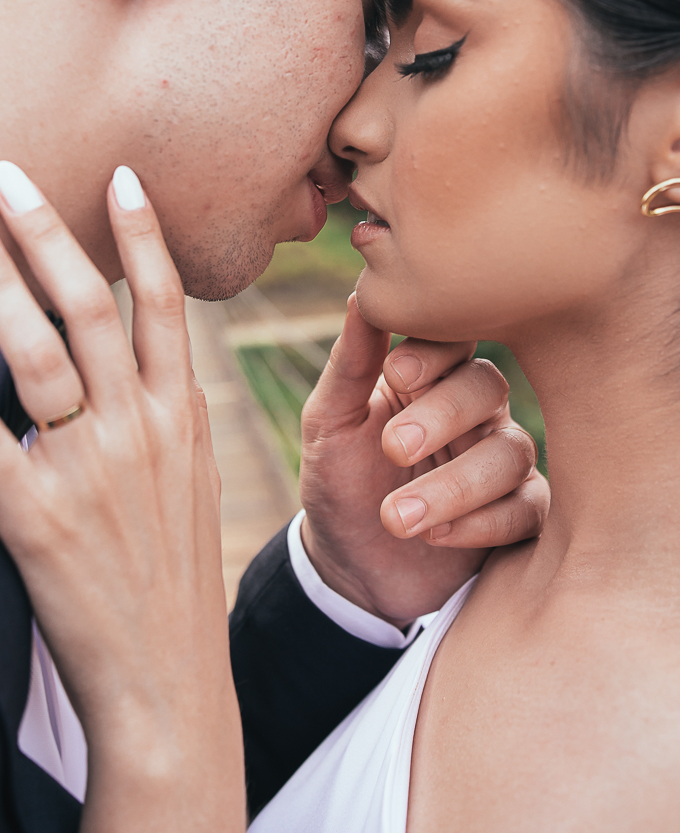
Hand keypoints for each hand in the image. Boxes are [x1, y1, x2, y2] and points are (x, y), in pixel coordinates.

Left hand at [0, 166, 243, 832]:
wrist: (167, 676)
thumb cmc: (175, 576)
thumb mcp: (195, 482)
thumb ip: (174, 417)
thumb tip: (156, 363)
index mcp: (183, 417)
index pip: (164, 305)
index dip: (142, 235)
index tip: (120, 177)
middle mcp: (141, 429)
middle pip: (92, 309)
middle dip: (50, 234)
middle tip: (11, 176)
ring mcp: (88, 469)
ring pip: (39, 352)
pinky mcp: (33, 515)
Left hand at [300, 295, 548, 626]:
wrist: (349, 566)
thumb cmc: (340, 480)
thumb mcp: (330, 422)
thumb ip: (350, 364)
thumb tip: (359, 292)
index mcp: (430, 376)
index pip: (453, 340)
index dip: (434, 352)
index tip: (397, 373)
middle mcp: (473, 411)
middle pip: (488, 388)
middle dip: (442, 416)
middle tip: (394, 447)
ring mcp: (499, 461)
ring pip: (509, 452)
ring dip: (454, 485)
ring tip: (397, 517)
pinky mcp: (519, 514)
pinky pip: (528, 507)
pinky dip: (484, 523)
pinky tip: (436, 537)